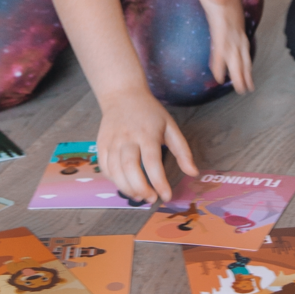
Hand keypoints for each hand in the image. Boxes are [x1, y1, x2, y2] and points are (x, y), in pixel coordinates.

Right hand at [96, 88, 197, 202]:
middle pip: (130, 167)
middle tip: (152, 199)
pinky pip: (105, 168)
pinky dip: (114, 181)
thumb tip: (193, 173)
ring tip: (140, 196)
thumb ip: (182, 151)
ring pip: (115, 170)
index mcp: (147, 132)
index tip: (167, 196)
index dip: (159, 182)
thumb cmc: (149, 112)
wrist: (122, 95)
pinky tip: (126, 185)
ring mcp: (112, 141)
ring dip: (127, 188)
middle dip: (141, 188)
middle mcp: (127, 137)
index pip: (152, 161)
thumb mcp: (170, 126)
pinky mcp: (101, 144)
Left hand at [192, 0, 254, 93]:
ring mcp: (237, 27)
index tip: (219, 78)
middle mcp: (232, 25)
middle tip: (243, 91)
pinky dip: (245, 61)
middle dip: (239, 72)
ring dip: (245, 70)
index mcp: (221, 18)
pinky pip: (243, 48)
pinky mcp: (237, 28)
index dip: (220, 61)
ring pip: (242, 52)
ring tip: (248, 89)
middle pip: (236, 52)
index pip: (221, 43)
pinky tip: (246, 73)